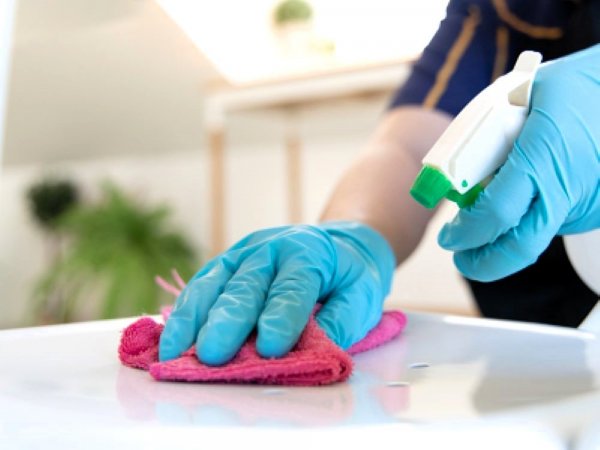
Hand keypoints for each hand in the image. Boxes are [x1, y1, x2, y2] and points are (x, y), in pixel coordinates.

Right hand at [159, 221, 394, 364]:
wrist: (337, 245)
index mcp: (308, 253)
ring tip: (175, 351)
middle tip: (213, 355)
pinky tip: (171, 338)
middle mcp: (269, 249)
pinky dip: (184, 313)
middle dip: (228, 322)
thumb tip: (317, 351)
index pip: (293, 287)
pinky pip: (200, 286)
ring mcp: (242, 254)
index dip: (282, 317)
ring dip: (193, 318)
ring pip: (213, 283)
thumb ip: (342, 321)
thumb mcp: (362, 295)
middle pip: (246, 286)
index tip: (271, 348)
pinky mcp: (224, 265)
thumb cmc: (349, 276)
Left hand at [438, 44, 599, 281]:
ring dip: (510, 228)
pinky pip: (557, 220)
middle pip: (520, 248)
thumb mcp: (517, 97)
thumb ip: (482, 138)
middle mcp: (570, 188)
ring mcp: (590, 203)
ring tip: (500, 197)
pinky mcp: (598, 209)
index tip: (448, 238)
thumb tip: (454, 176)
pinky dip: (537, 212)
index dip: (466, 233)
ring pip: (536, 232)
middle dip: (483, 262)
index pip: (496, 214)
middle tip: (461, 258)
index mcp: (543, 156)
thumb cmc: (573, 87)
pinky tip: (537, 186)